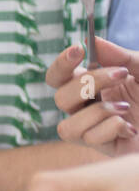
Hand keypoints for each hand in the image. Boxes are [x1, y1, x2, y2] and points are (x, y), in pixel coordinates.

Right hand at [47, 39, 138, 156]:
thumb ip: (118, 55)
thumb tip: (91, 40)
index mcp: (94, 87)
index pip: (59, 77)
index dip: (61, 64)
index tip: (78, 50)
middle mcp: (90, 109)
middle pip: (59, 98)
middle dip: (87, 83)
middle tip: (120, 75)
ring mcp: (98, 131)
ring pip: (67, 127)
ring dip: (96, 112)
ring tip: (125, 108)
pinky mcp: (110, 150)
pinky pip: (91, 140)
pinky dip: (110, 128)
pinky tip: (131, 127)